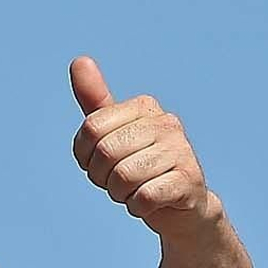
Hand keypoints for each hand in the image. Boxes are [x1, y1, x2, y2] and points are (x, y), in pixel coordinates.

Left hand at [70, 58, 220, 238]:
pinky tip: (150, 203)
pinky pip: (144, 197)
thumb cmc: (141, 169)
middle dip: (103, 177)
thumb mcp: (112, 134)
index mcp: (144, 106)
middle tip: (119, 182)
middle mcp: (166, 122)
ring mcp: (181, 150)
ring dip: (121, 194)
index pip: (90, 128)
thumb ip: (95, 101)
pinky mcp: (189, 180)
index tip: (101, 164)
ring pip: (124, 177)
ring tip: (136, 191)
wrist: (180, 207)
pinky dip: (138, 208)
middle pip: (105, 152)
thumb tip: (79, 60)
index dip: (86, 157)